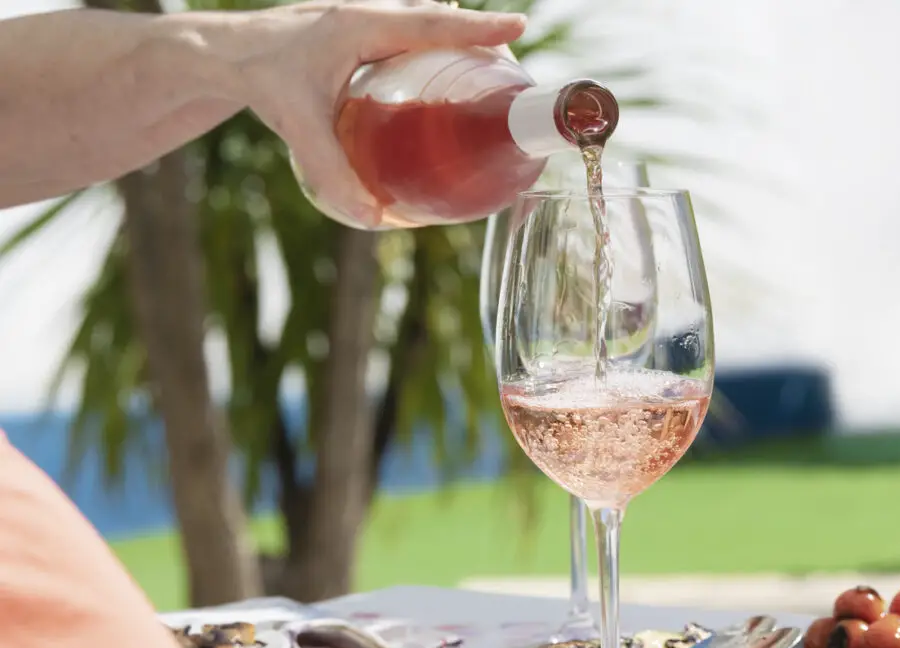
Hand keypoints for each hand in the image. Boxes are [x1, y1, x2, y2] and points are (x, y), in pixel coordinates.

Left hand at [229, 1, 526, 226]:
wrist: (221, 53)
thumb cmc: (260, 76)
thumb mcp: (298, 124)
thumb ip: (332, 171)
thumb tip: (373, 216)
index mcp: (361, 23)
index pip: (432, 24)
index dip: (478, 28)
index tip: (518, 28)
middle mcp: (367, 12)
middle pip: (437, 19)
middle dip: (477, 36)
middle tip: (508, 65)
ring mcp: (362, 16)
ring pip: (422, 22)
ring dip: (455, 39)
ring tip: (483, 71)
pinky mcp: (357, 28)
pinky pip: (407, 31)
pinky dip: (431, 45)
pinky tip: (435, 75)